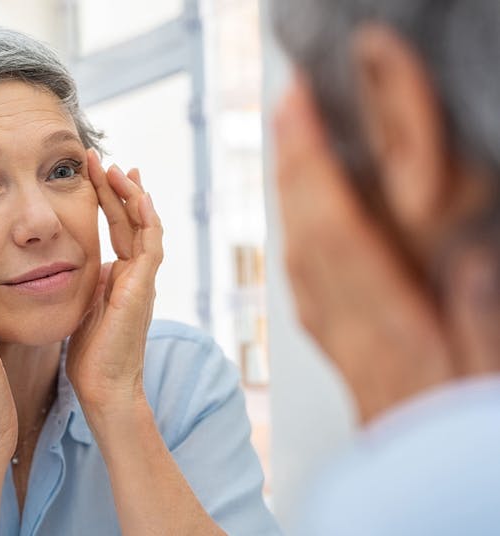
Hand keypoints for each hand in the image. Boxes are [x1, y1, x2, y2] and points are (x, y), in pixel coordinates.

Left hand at [67, 150, 163, 412]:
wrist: (104, 387)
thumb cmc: (91, 355)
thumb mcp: (84, 307)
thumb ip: (86, 283)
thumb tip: (77, 264)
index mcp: (121, 277)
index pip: (118, 227)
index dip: (107, 199)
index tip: (94, 172)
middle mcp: (136, 274)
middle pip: (131, 220)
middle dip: (116, 187)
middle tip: (101, 159)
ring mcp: (143, 281)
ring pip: (145, 227)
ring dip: (131, 196)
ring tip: (117, 168)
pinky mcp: (143, 290)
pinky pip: (150, 247)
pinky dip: (147, 220)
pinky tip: (138, 197)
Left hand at [274, 77, 452, 421]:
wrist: (420, 478)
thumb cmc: (454, 420)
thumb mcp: (483, 362)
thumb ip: (474, 309)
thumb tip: (465, 254)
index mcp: (387, 324)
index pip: (336, 230)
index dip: (314, 166)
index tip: (300, 114)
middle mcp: (349, 323)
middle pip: (308, 231)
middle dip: (295, 164)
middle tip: (289, 108)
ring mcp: (335, 332)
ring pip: (299, 250)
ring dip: (292, 192)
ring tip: (292, 143)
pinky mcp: (334, 338)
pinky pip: (303, 276)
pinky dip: (299, 230)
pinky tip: (300, 212)